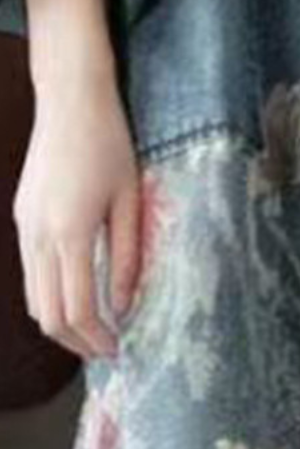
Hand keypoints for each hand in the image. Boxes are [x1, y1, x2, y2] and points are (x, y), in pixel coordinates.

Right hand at [12, 0, 142, 360]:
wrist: (71, 100)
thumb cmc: (110, 143)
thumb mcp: (129, 198)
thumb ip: (127, 255)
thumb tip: (123, 305)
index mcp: (70, 233)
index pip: (77, 309)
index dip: (97, 337)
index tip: (119, 348)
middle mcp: (38, 237)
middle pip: (47, 314)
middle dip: (76, 340)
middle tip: (106, 347)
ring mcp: (24, 227)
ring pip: (32, 297)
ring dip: (60, 320)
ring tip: (94, 325)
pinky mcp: (21, 217)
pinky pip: (30, 271)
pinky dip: (49, 293)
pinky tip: (77, 289)